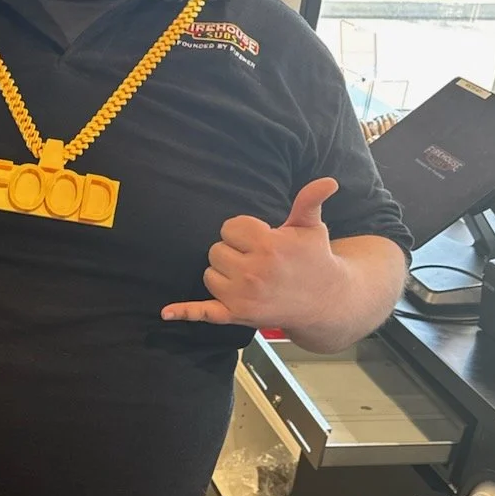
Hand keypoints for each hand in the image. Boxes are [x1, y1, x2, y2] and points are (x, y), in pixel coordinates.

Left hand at [161, 178, 339, 327]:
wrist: (325, 300)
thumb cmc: (315, 259)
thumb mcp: (312, 228)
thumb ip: (309, 201)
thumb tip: (328, 181)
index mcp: (268, 245)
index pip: (230, 227)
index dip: (243, 231)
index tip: (260, 238)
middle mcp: (252, 271)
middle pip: (216, 250)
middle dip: (233, 252)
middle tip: (256, 259)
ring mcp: (242, 295)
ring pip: (209, 274)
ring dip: (223, 273)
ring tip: (250, 276)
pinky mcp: (236, 314)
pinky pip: (204, 313)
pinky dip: (185, 312)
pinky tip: (166, 312)